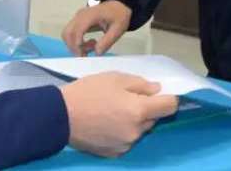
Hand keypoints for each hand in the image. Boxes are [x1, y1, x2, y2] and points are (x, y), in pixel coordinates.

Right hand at [61, 72, 177, 157]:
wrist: (60, 116)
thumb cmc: (88, 91)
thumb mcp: (115, 78)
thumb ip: (140, 84)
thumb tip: (157, 90)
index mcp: (139, 111)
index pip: (170, 106)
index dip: (168, 98)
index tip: (159, 95)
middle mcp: (136, 131)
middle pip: (153, 118)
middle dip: (146, 109)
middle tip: (125, 99)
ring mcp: (126, 144)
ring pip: (139, 130)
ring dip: (133, 121)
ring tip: (111, 112)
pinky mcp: (114, 153)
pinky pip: (126, 140)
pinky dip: (122, 132)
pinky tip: (106, 124)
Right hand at [62, 0, 131, 56]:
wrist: (119, 5)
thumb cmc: (119, 16)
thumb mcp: (118, 29)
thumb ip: (107, 41)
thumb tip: (97, 53)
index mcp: (92, 15)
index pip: (78, 30)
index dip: (78, 44)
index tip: (84, 54)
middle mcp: (81, 15)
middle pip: (68, 33)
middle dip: (74, 47)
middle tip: (87, 54)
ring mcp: (77, 17)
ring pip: (67, 34)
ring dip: (74, 45)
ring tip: (91, 47)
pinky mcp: (77, 21)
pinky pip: (71, 33)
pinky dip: (76, 42)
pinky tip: (89, 43)